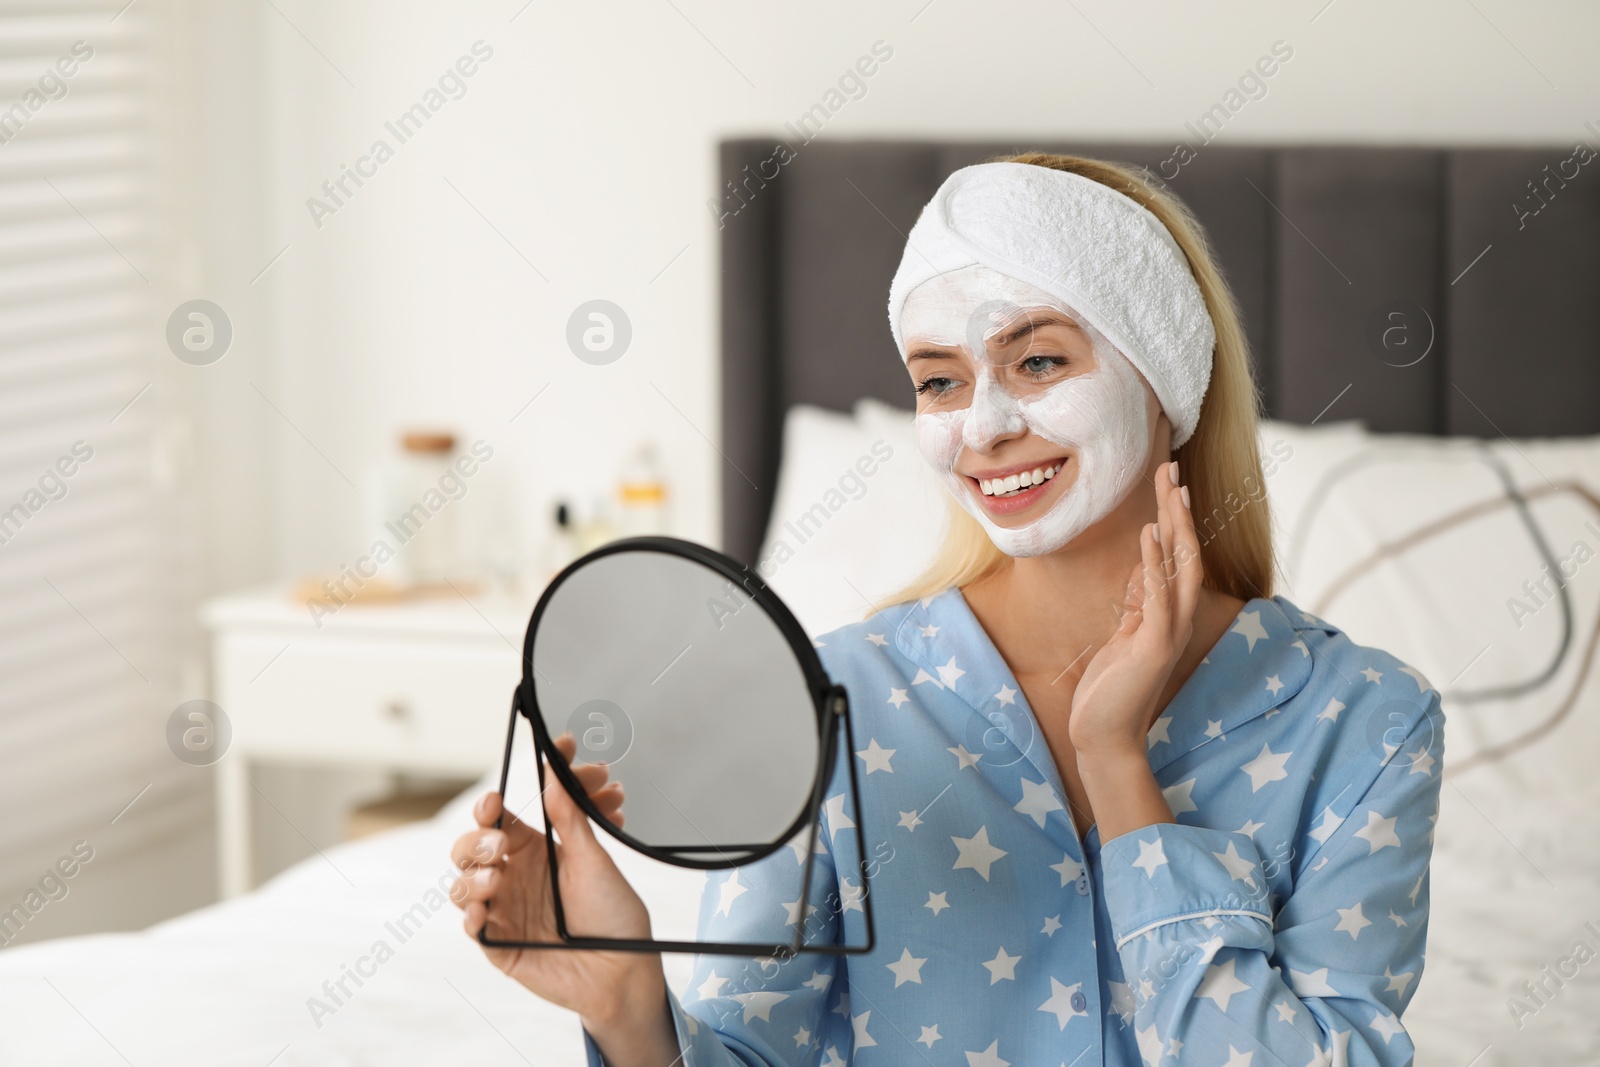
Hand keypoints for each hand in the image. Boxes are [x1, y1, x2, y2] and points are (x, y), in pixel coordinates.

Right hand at [450, 732, 659, 1027]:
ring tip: (494, 881)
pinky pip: (472, 927)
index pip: (498, 822)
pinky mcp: (500, 945)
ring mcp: (504, 911)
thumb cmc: (614, 913)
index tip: (492, 802)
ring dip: (470, 879)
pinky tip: (482, 909)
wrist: (623, 970)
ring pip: (462, 886)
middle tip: (497, 848)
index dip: (487, 809)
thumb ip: (570, 818)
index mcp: (534, 852)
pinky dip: (470, 915)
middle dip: (474, 844)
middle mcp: (514, 878)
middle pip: (469, 851)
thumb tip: (556, 770)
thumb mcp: (594, 860)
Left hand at [1069, 459, 1202, 757]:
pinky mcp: (1151, 647)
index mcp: (1169, 615)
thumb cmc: (1112, 689)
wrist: (1105, 736)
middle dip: (1177, 510)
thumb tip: (1144, 570)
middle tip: (1171, 469)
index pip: (1178, 557)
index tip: (1170, 482)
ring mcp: (1167, 633)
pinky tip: (1148, 535)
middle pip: (1185, 553)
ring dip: (1173, 526)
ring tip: (1168, 489)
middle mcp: (1176, 619)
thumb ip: (1138, 605)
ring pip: (1179, 569)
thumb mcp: (1124, 635)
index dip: (1175, 519)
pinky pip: (1156, 598)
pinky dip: (1153, 565)